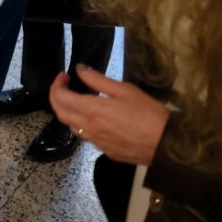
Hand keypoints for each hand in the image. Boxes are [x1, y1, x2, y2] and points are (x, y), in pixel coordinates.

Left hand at [49, 64, 169, 165]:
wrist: (166, 146)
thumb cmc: (148, 114)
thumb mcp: (125, 90)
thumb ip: (98, 80)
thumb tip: (79, 70)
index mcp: (92, 110)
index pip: (61, 98)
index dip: (57, 85)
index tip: (63, 76)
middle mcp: (89, 128)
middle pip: (60, 113)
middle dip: (56, 97)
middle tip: (64, 85)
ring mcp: (96, 142)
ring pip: (72, 127)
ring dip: (67, 112)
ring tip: (76, 100)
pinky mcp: (105, 151)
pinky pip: (86, 137)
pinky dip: (82, 124)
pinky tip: (93, 118)